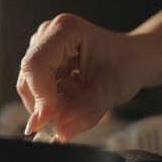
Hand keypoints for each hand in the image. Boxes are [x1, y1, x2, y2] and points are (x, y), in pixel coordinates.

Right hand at [17, 14, 152, 141]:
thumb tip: (61, 132)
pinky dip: (52, 103)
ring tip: (78, 105)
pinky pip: (35, 90)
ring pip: (29, 87)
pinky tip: (72, 99)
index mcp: (65, 29)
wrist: (133, 59)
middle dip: (45, 105)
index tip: (48, 122)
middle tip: (67, 123)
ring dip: (50, 105)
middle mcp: (47, 34)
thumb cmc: (126, 64)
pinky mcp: (41, 62)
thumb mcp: (111, 90)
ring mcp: (42, 47)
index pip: (36, 64)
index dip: (39, 95)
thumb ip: (86, 112)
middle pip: (29, 77)